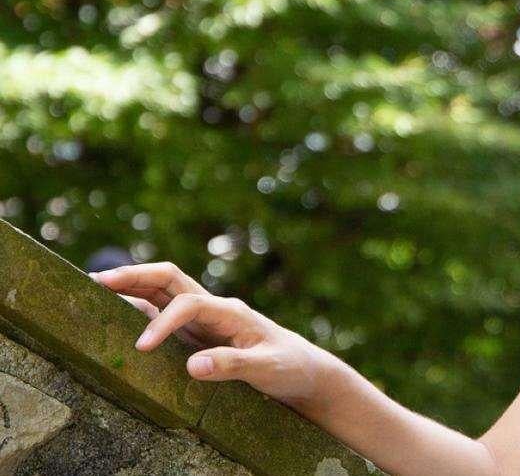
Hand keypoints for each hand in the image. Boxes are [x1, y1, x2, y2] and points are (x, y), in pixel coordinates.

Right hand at [88, 261, 333, 410]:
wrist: (301, 369)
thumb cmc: (288, 366)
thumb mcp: (268, 368)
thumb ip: (234, 366)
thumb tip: (193, 366)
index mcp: (230, 311)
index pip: (188, 303)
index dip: (162, 323)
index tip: (142, 347)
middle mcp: (213, 307)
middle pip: (169, 279)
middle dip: (134, 276)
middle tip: (97, 281)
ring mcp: (202, 317)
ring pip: (161, 292)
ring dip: (130, 286)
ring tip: (93, 289)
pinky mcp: (195, 331)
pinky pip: (161, 313)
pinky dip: (136, 309)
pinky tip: (112, 313)